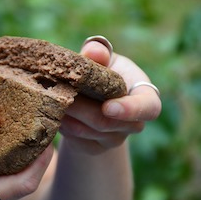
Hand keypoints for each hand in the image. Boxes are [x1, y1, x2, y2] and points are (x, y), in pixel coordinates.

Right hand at [0, 108, 52, 199]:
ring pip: (18, 179)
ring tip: (29, 126)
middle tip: (41, 123)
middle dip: (37, 153)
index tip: (48, 134)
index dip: (41, 159)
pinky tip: (10, 139)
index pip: (24, 184)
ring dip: (26, 155)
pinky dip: (12, 158)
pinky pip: (7, 177)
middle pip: (26, 180)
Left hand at [59, 37, 161, 153]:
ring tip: (52, 98)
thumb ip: (100, 53)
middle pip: (107, 122)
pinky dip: (63, 125)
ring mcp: (115, 138)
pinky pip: (76, 140)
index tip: (107, 107)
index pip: (149, 109)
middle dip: (80, 107)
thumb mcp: (105, 58)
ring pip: (86, 132)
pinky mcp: (95, 148)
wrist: (94, 98)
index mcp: (144, 96)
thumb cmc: (105, 71)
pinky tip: (56, 111)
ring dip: (67, 115)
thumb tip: (92, 52)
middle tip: (57, 92)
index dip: (130, 110)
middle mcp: (133, 123)